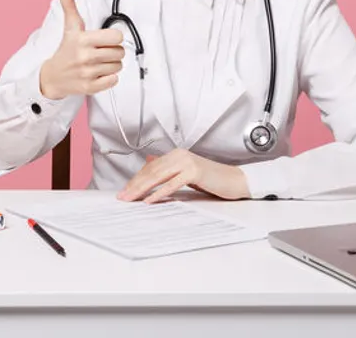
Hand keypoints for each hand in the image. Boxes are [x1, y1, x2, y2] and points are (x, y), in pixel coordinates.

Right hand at [39, 0, 125, 99]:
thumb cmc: (66, 49)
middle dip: (113, 51)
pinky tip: (98, 74)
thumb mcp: (70, 26)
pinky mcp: (90, 88)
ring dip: (111, 65)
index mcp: (83, 40)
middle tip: (100, 52)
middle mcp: (85, 57)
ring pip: (118, 66)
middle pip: (119, 52)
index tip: (104, 40)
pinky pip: (114, 80)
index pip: (117, 37)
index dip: (113, 38)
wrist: (53, 77)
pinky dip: (109, 78)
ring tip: (98, 63)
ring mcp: (88, 73)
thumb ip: (68, 3)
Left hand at [117, 149, 249, 202]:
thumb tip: (149, 161)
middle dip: (134, 185)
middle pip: (151, 172)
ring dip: (142, 189)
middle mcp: (179, 155)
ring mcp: (187, 162)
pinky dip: (159, 192)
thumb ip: (168, 168)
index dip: (136, 180)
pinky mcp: (194, 171)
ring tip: (130, 199)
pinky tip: (149, 200)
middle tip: (122, 197)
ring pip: (158, 176)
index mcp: (175, 154)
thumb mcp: (185, 172)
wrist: (233, 180)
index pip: (150, 168)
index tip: (124, 191)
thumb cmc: (211, 179)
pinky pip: (172, 184)